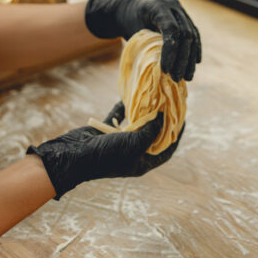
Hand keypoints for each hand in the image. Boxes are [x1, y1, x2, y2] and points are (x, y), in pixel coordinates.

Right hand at [27, 102, 182, 198]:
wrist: (74, 157)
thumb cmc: (107, 156)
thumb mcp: (135, 144)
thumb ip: (151, 131)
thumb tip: (163, 116)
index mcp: (142, 162)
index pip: (167, 148)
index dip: (177, 135)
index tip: (184, 119)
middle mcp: (132, 152)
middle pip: (152, 134)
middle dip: (161, 119)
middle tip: (169, 103)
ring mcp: (118, 142)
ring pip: (135, 124)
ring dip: (143, 111)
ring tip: (153, 96)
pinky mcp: (104, 132)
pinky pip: (117, 118)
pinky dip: (123, 108)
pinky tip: (130, 95)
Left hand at [84, 0, 200, 80]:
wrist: (129, 9)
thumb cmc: (127, 24)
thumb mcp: (133, 34)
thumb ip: (147, 48)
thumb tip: (160, 73)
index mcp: (158, 6)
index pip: (171, 29)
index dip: (171, 51)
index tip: (166, 70)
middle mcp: (173, 6)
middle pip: (185, 33)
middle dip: (182, 58)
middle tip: (177, 78)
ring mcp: (181, 11)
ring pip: (193, 36)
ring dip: (190, 58)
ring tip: (187, 77)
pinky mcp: (185, 18)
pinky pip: (194, 34)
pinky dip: (194, 49)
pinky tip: (195, 63)